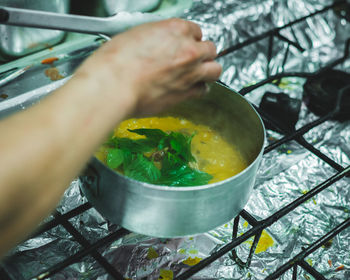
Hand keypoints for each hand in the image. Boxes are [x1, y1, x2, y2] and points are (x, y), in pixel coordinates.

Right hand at [75, 18, 221, 115]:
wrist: (114, 86)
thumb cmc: (117, 62)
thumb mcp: (136, 36)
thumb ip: (157, 39)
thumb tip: (160, 45)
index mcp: (176, 30)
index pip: (196, 31)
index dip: (190, 39)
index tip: (185, 44)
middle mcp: (188, 50)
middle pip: (211, 50)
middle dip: (203, 54)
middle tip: (193, 59)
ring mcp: (190, 73)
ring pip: (215, 70)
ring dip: (207, 71)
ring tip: (196, 74)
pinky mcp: (186, 93)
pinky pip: (203, 90)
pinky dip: (198, 89)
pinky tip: (188, 89)